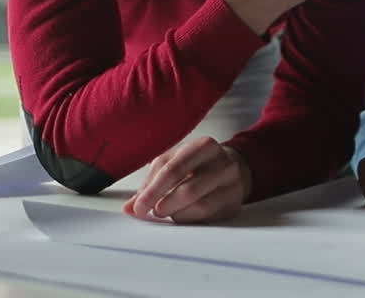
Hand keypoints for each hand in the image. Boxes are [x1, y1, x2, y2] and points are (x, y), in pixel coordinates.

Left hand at [123, 137, 251, 222]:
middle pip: (188, 189)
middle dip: (164, 204)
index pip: (174, 169)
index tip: (139, 207)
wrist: (234, 168)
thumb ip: (150, 184)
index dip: (153, 190)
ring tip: (167, 211)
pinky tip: (182, 214)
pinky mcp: (234, 203)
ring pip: (199, 205)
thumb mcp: (173, 163)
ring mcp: (232, 183)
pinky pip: (207, 215)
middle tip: (152, 211)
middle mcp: (222, 162)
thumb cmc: (196, 165)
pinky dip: (188, 218)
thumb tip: (130, 208)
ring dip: (176, 213)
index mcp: (203, 146)